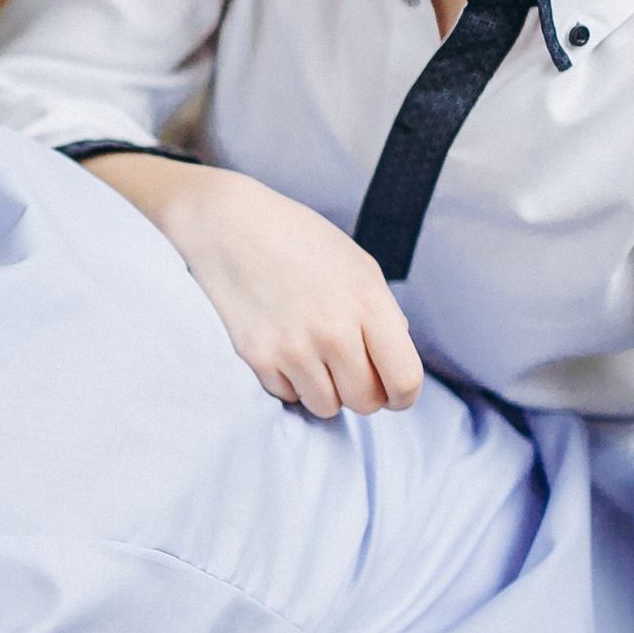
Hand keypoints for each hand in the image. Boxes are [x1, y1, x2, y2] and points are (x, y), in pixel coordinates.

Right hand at [83, 152, 424, 417]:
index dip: (403, 395)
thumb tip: (394, 359)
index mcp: (367, 303)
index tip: (393, 392)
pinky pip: (288, 396)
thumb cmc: (298, 240)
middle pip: (366, 401)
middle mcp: (333, 331)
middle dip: (363, 393)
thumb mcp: (358, 265)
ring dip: (326, 391)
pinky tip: (283, 349)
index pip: (405, 380)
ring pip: (327, 407)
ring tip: (314, 359)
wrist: (228, 225)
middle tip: (349, 371)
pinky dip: (290, 381)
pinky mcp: (257, 357)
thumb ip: (384, 314)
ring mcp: (293, 347)